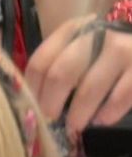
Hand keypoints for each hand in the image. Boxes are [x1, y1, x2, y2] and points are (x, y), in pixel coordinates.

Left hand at [25, 14, 131, 130]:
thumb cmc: (102, 51)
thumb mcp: (77, 48)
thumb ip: (55, 68)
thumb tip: (33, 107)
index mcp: (72, 31)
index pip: (40, 62)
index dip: (33, 91)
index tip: (33, 109)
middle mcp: (96, 35)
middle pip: (60, 75)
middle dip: (50, 104)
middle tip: (51, 119)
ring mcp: (122, 49)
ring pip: (88, 89)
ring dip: (77, 115)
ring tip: (74, 125)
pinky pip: (119, 97)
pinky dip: (107, 114)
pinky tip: (101, 119)